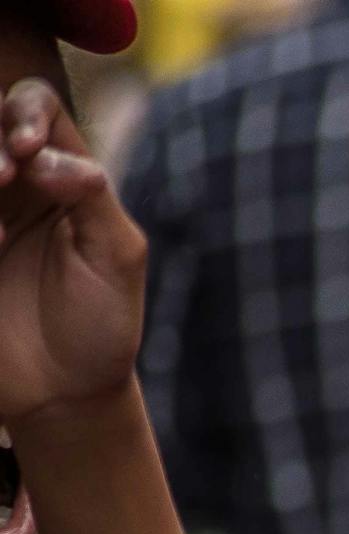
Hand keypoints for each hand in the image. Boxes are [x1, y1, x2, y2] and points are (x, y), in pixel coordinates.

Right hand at [0, 78, 145, 426]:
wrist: (61, 392)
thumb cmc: (100, 322)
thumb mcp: (116, 258)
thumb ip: (93, 197)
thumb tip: (59, 157)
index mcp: (54, 170)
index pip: (33, 104)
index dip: (24, 110)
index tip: (27, 151)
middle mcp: (7, 179)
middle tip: (2, 178)